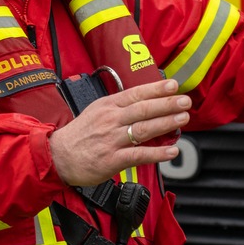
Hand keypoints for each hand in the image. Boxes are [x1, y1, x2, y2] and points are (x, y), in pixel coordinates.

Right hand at [49, 79, 188, 186]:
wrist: (58, 156)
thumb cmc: (80, 135)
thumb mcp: (96, 112)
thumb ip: (120, 109)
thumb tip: (147, 105)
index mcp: (107, 106)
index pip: (135, 94)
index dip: (156, 89)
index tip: (173, 85)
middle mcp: (110, 120)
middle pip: (143, 109)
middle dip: (167, 104)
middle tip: (185, 101)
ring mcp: (111, 139)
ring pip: (143, 129)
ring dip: (166, 123)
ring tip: (182, 119)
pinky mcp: (112, 159)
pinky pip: (139, 155)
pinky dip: (157, 153)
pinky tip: (171, 151)